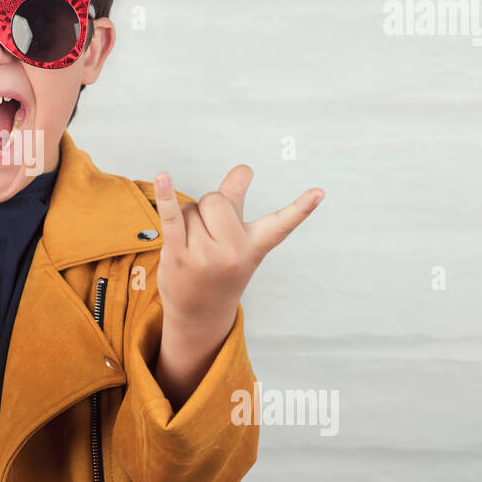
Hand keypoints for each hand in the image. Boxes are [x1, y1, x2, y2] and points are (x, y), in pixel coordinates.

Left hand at [154, 166, 322, 345]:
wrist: (199, 313)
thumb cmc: (219, 269)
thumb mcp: (236, 239)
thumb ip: (238, 200)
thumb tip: (244, 168)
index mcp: (255, 246)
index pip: (280, 224)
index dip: (300, 209)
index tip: (319, 192)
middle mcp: (233, 252)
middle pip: (214, 199)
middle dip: (207, 208)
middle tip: (206, 235)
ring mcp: (205, 255)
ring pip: (190, 208)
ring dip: (186, 219)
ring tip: (192, 244)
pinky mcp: (178, 255)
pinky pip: (171, 217)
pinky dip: (164, 196)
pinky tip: (162, 176)